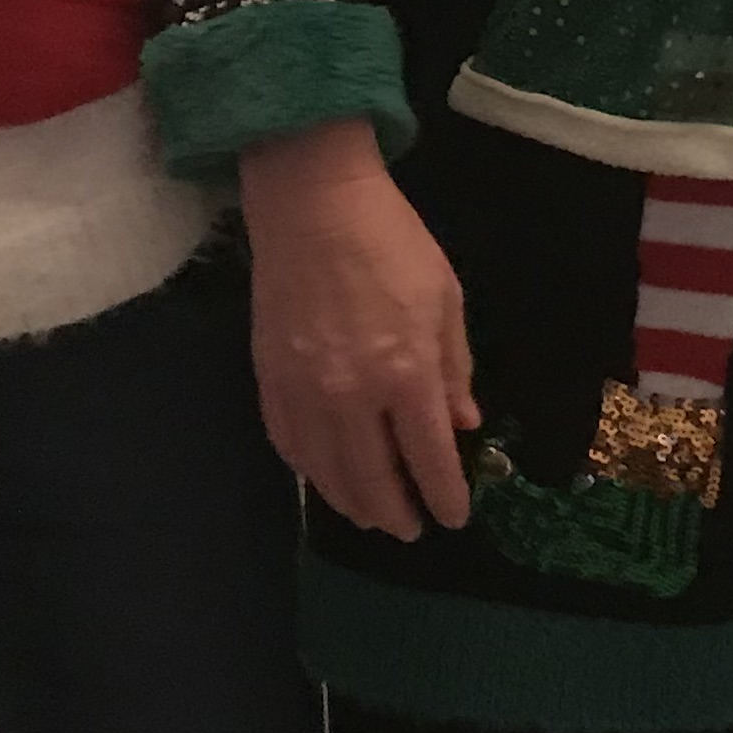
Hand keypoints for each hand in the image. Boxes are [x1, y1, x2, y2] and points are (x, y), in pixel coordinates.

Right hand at [238, 120, 479, 538]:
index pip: (428, 459)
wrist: (312, 203)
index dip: (444, 496)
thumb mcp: (445, 298)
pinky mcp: (270, 378)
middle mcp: (353, 395)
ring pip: (327, 473)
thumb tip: (462, 425)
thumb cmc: (391, 241)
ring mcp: (304, 391)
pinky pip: (289, 444)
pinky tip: (324, 477)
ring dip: (351, 504)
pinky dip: (309, 471)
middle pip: (373, 480)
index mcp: (406, 372)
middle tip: (411, 530)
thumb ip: (454, 369)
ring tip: (371, 517)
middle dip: (397, 513)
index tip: (454, 517)